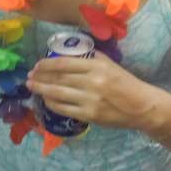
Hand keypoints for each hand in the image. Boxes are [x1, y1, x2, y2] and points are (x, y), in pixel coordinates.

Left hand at [27, 53, 168, 132]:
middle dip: (40, 77)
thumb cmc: (125, 82)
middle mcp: (92, 82)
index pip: (64, 63)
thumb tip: (68, 55)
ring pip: (58, 94)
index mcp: (97, 66)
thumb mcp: (110, 64)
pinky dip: (52, 104)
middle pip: (58, 78)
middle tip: (29, 76)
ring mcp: (90, 100)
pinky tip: (45, 100)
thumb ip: (91, 58)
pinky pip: (64, 109)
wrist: (141, 106)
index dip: (47, 64)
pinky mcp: (89, 115)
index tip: (37, 65)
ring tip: (31, 87)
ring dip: (41, 90)